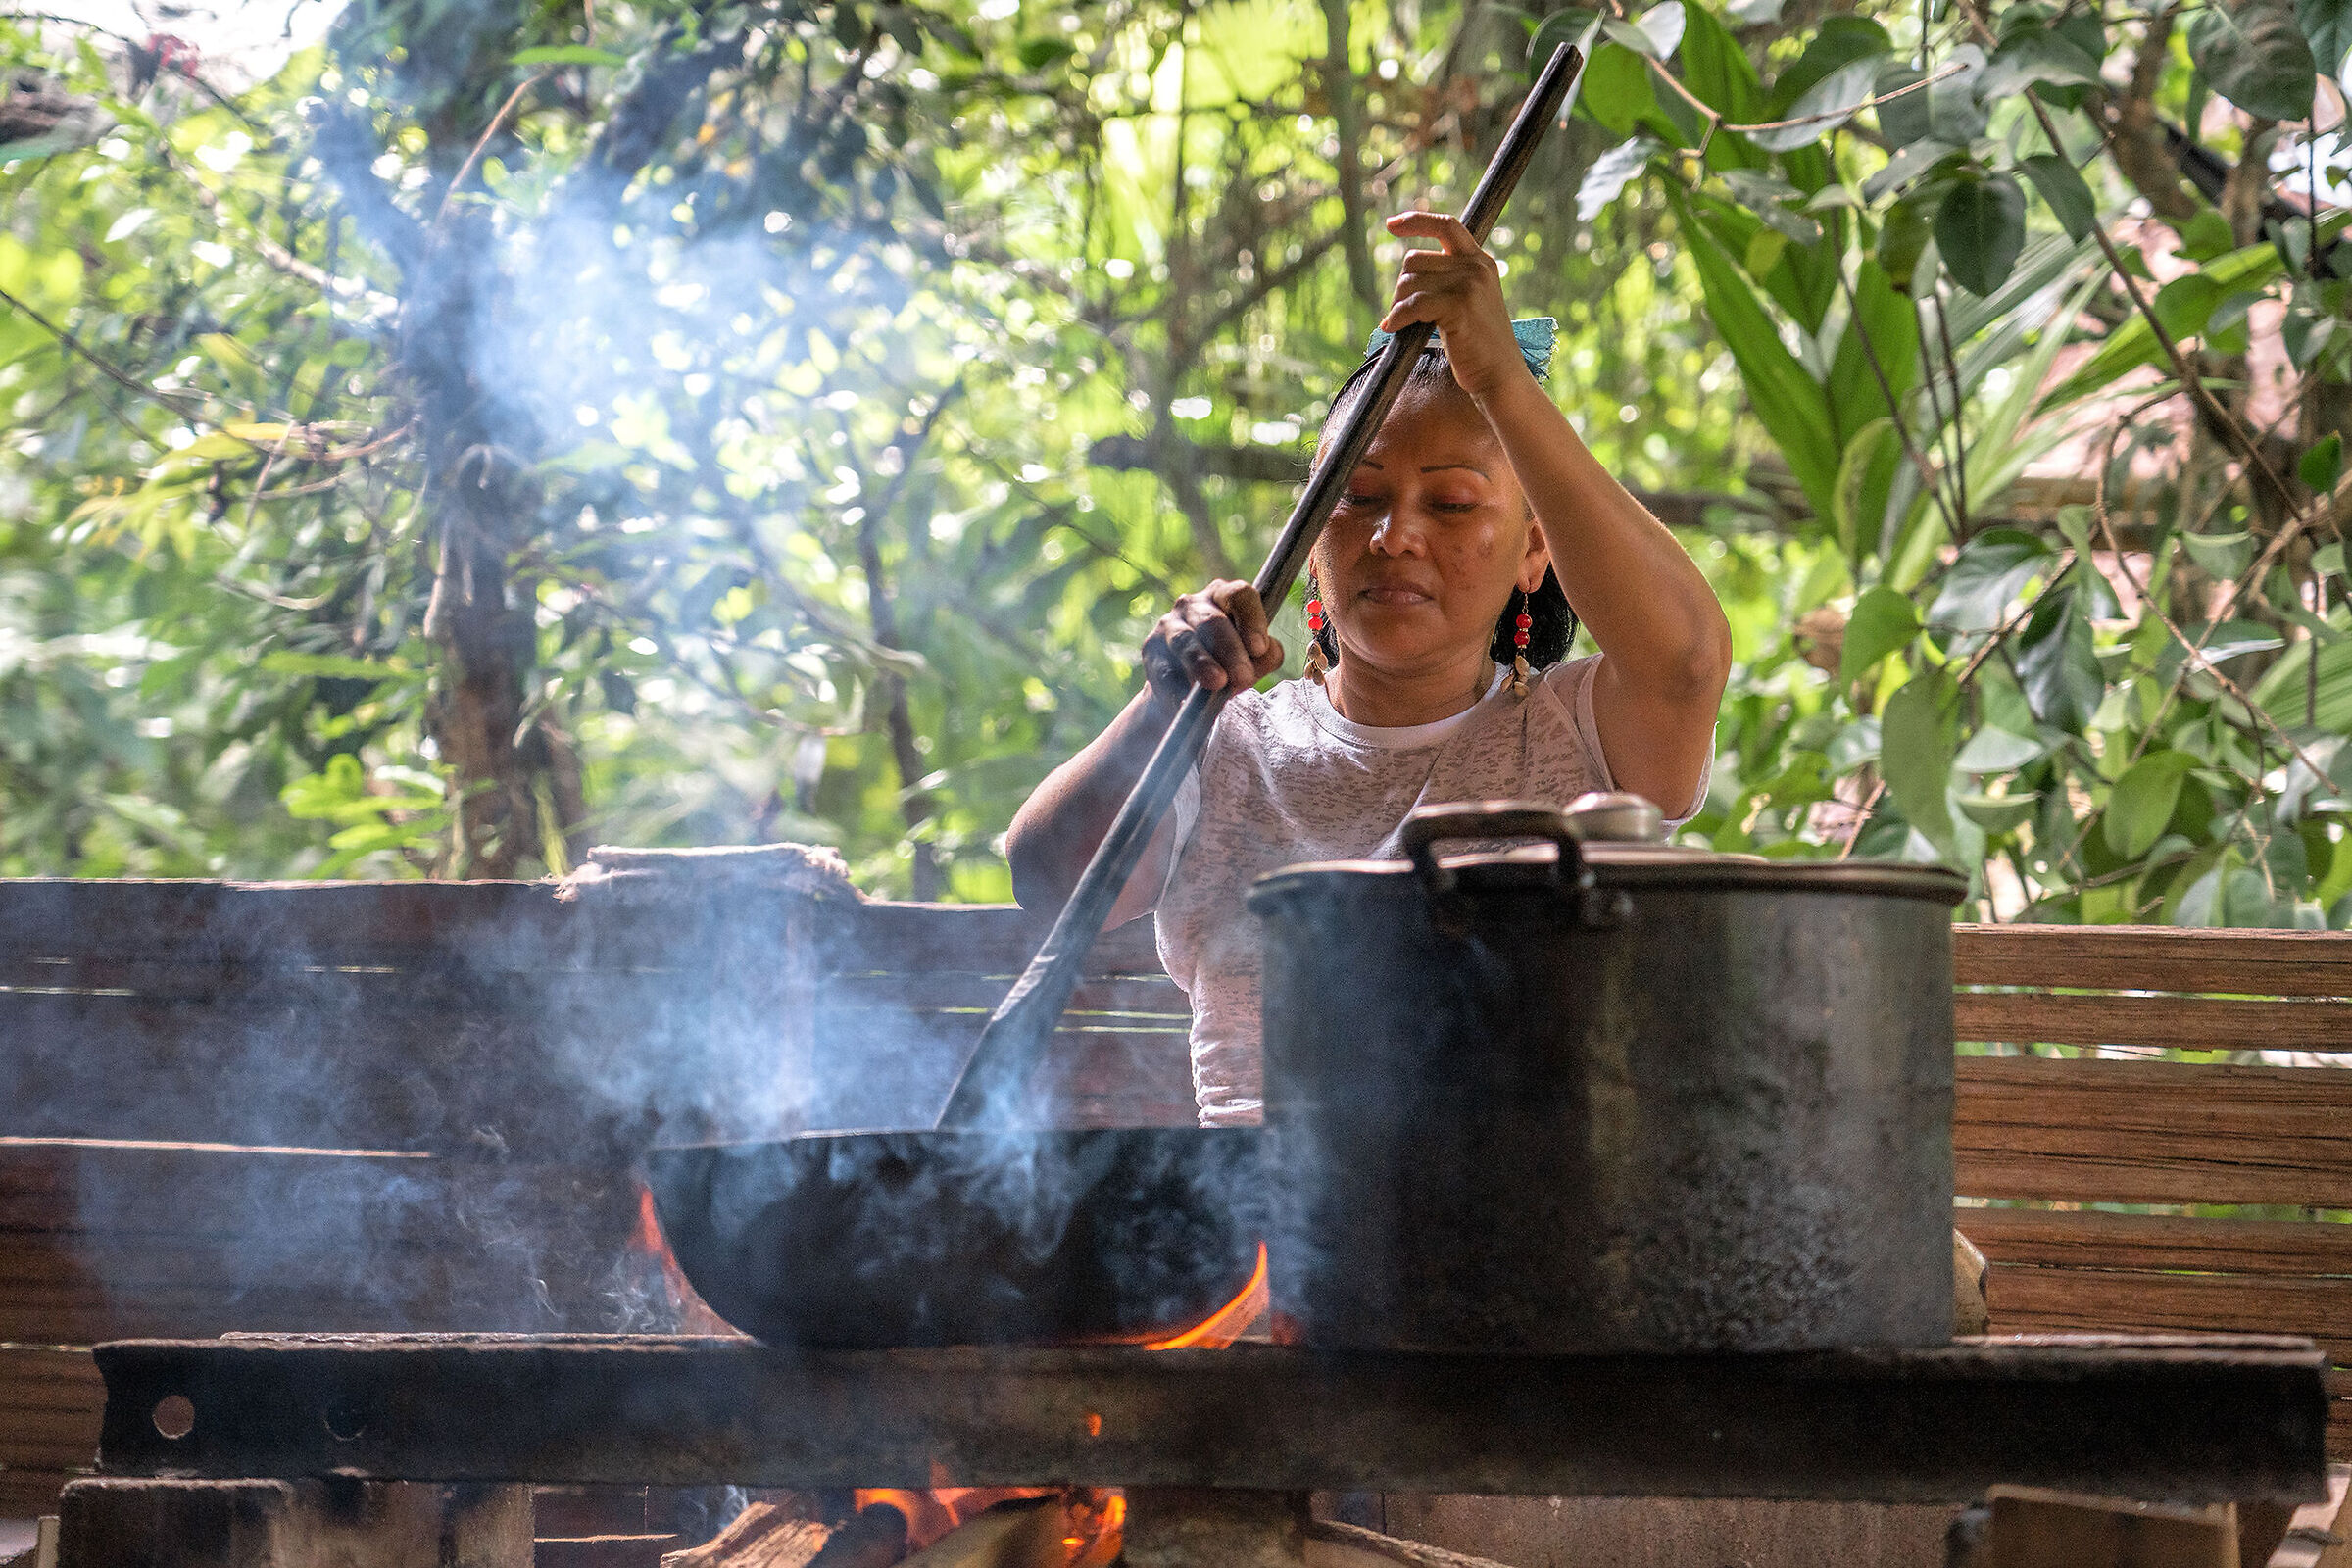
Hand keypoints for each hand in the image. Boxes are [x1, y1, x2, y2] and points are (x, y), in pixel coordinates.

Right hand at [1141, 580, 1283, 706]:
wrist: (1186, 691)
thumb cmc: (1228, 666)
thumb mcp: (1253, 661)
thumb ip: (1266, 656)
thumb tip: (1269, 652)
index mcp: (1224, 596)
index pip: (1239, 595)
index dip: (1251, 619)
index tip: (1259, 648)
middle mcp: (1194, 604)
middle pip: (1212, 621)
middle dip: (1230, 651)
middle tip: (1243, 677)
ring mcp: (1169, 624)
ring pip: (1186, 641)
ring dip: (1202, 663)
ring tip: (1217, 684)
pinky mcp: (1150, 649)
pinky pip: (1165, 669)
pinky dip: (1177, 687)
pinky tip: (1187, 701)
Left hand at [1380, 212, 1527, 399]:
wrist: (1499, 375)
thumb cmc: (1478, 345)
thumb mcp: (1469, 302)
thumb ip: (1448, 280)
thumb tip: (1408, 273)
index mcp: (1480, 261)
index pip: (1446, 226)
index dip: (1416, 221)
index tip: (1391, 225)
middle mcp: (1475, 267)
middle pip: (1415, 260)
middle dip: (1401, 288)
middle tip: (1402, 313)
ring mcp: (1469, 284)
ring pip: (1410, 282)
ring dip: (1398, 305)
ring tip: (1404, 324)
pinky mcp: (1459, 306)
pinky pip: (1413, 304)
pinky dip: (1397, 317)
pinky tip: (1393, 328)